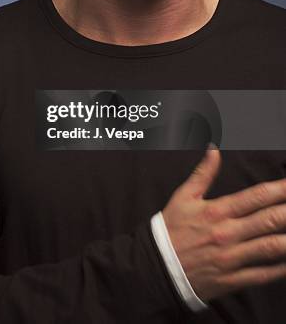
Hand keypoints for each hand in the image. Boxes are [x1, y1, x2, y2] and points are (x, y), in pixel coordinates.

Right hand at [162, 147, 285, 301]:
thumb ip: (203, 173)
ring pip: (270, 247)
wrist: (156, 267)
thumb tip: (214, 149)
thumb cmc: (171, 230)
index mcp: (217, 211)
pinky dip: (280, 269)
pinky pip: (262, 275)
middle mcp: (228, 233)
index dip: (280, 189)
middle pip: (269, 220)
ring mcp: (231, 258)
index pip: (256, 196)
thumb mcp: (183, 196)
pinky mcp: (232, 280)